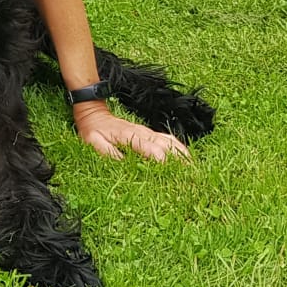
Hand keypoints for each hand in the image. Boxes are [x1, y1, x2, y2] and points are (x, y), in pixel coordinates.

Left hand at [73, 102, 189, 162]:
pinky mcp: (149, 133)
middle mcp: (142, 132)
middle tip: (190, 173)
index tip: (168, 169)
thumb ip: (107, 152)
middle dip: (178, 158)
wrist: (94, 113)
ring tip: (194, 167)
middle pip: (165, 144)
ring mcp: (147, 132)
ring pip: (169, 141)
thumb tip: (122, 164)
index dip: (159, 158)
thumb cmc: (93, 130)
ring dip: (182, 153)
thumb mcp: (93, 142)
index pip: (148, 147)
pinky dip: (179, 147)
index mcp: (129, 135)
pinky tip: (186, 157)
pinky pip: (167, 139)